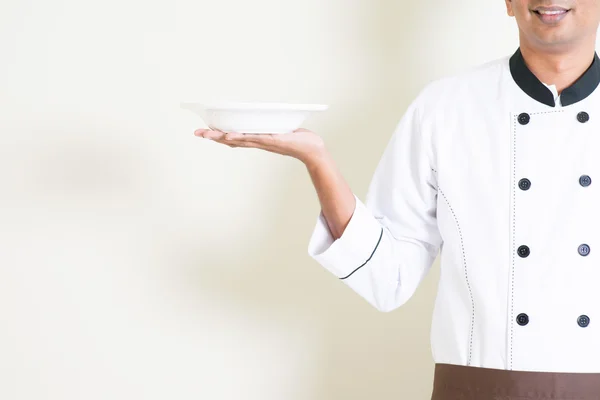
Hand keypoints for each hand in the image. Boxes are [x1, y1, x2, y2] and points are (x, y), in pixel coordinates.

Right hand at [194, 128, 327, 164]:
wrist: (313, 150)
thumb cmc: (299, 140)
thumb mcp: (281, 129)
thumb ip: (272, 125)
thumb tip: (268, 115)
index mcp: (257, 139)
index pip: (234, 138)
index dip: (219, 136)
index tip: (204, 132)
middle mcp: (257, 142)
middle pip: (231, 140)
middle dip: (213, 137)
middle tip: (197, 133)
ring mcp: (263, 142)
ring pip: (238, 139)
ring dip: (222, 137)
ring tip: (207, 134)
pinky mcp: (271, 140)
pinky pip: (253, 137)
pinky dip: (241, 136)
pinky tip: (230, 135)